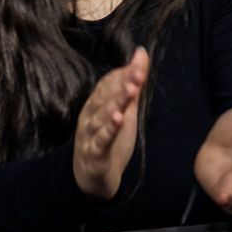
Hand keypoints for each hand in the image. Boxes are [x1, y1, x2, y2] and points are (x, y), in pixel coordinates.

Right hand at [72, 47, 148, 200]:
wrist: (91, 178)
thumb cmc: (108, 139)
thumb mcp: (125, 109)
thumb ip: (133, 82)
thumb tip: (141, 53)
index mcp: (97, 103)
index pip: (108, 82)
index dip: (124, 73)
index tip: (140, 62)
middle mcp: (90, 115)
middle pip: (106, 96)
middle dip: (122, 84)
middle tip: (137, 73)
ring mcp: (90, 134)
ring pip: (102, 116)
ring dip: (116, 103)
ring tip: (130, 92)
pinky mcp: (94, 153)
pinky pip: (101, 139)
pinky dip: (109, 129)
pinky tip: (118, 119)